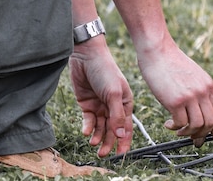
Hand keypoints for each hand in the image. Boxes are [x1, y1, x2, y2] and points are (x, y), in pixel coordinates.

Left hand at [69, 40, 133, 156]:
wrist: (86, 57)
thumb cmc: (105, 71)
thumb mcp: (113, 94)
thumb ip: (117, 115)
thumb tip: (122, 134)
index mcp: (125, 102)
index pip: (127, 126)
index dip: (124, 141)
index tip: (120, 155)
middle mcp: (113, 106)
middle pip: (112, 129)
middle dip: (108, 142)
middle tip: (102, 154)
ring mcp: (100, 105)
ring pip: (100, 127)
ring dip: (97, 137)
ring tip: (93, 144)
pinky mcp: (87, 104)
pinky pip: (89, 120)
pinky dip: (87, 127)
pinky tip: (86, 131)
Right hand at [137, 40, 212, 139]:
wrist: (158, 50)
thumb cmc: (170, 61)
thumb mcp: (192, 74)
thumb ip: (197, 89)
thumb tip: (195, 108)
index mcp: (208, 85)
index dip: (209, 125)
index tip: (199, 128)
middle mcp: (202, 91)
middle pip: (211, 122)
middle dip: (200, 133)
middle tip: (189, 134)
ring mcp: (190, 96)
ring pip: (197, 125)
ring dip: (187, 132)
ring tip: (177, 129)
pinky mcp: (176, 101)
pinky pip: (180, 123)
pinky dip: (174, 128)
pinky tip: (168, 123)